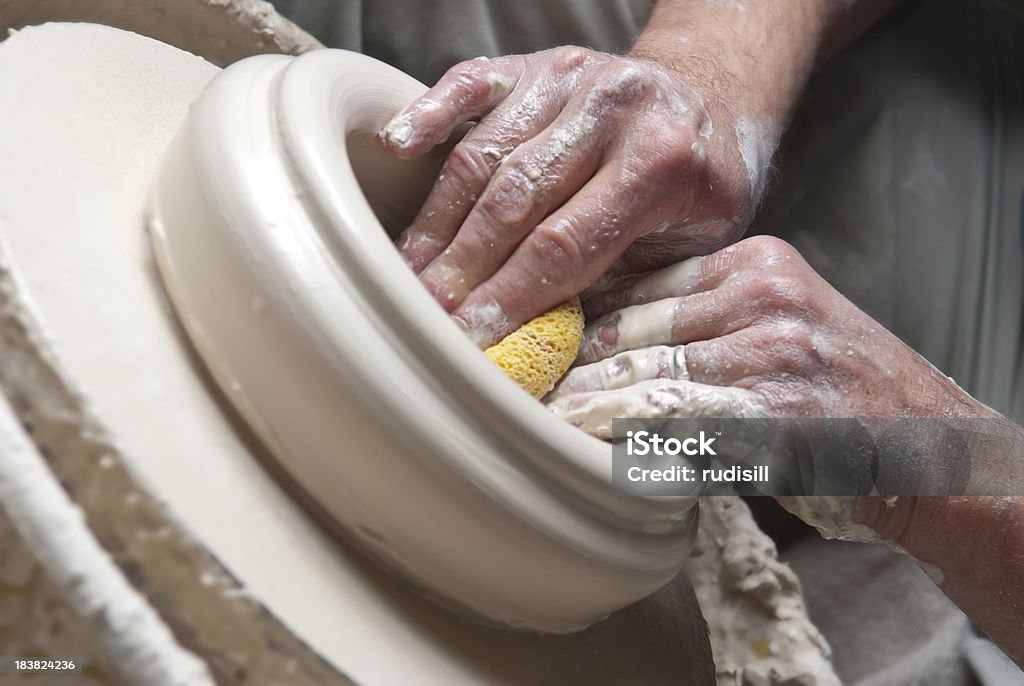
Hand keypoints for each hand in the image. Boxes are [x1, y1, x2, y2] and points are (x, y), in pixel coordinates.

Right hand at [380, 46, 766, 345]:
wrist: (712, 100)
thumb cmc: (696, 189)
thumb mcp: (683, 248)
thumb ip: (616, 287)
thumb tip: (539, 350)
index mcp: (660, 163)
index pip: (562, 246)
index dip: (507, 298)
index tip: (468, 339)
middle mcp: (612, 108)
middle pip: (513, 203)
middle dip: (462, 269)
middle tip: (424, 315)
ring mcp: (569, 77)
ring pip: (483, 155)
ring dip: (437, 221)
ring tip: (407, 272)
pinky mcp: (537, 62)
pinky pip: (472, 83)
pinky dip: (431, 113)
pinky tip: (398, 148)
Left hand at [547, 235, 988, 431]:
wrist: (926, 449)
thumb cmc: (836, 392)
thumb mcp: (774, 326)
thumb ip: (697, 319)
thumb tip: (598, 334)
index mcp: (755, 262)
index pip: (640, 279)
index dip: (577, 309)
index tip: (526, 329)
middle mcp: (761, 294)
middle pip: (631, 322)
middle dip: (564, 354)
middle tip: (506, 372)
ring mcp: (769, 352)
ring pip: (639, 370)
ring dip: (575, 399)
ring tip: (522, 412)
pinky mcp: (771, 413)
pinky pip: (669, 421)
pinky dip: (613, 433)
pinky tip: (570, 440)